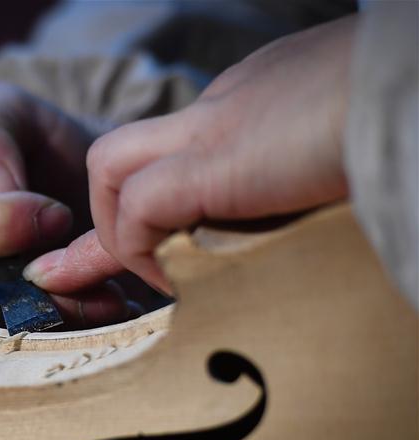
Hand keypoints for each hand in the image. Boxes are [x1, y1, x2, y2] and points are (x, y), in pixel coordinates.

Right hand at [0, 83, 134, 327]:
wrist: (72, 202)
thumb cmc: (33, 153)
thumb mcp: (8, 114)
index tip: (57, 217)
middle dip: (27, 288)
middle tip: (84, 274)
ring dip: (51, 321)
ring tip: (99, 298)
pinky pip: (8, 361)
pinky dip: (59, 342)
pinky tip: (94, 318)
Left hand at [24, 16, 356, 294]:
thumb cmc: (398, 126)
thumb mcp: (337, 154)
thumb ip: (303, 176)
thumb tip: (309, 212)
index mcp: (251, 100)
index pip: (171, 146)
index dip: (151, 197)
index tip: (154, 245)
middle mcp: (220, 105)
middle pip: (123, 152)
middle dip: (109, 211)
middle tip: (124, 262)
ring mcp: (210, 126)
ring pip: (109, 165)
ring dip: (117, 228)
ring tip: (156, 275)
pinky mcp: (212, 161)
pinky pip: (140, 206)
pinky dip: (141, 248)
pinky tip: (176, 280)